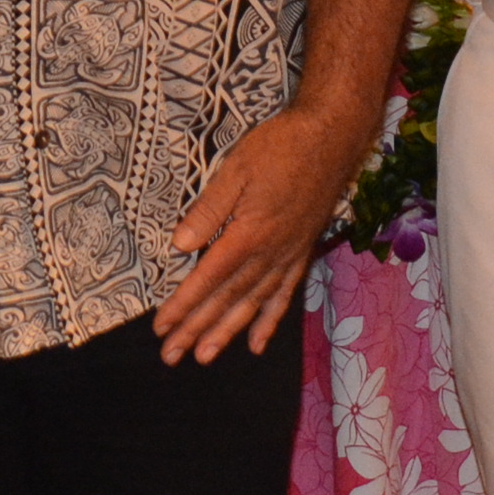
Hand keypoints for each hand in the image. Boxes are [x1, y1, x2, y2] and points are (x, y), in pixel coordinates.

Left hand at [156, 99, 371, 362]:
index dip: (184, 306)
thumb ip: (209, 210)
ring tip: (205, 356)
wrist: (331, 138)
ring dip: (227, 332)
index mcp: (248, 234)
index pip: (208, 279)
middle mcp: (269, 253)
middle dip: (197, 329)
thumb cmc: (280, 147)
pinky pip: (284, 294)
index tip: (162, 327)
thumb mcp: (236, 170)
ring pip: (253, 304)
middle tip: (172, 355)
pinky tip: (257, 343)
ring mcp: (288, 256)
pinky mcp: (301, 252)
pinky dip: (269, 320)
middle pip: (227, 299)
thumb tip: (180, 246)